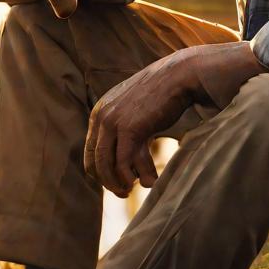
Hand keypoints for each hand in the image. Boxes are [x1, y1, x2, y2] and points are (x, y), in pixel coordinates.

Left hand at [84, 52, 192, 197]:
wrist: (178, 76)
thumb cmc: (161, 94)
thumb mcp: (133, 110)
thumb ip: (124, 128)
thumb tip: (124, 158)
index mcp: (99, 112)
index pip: (90, 153)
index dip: (101, 173)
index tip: (116, 183)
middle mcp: (101, 117)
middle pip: (96, 163)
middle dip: (110, 182)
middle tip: (125, 192)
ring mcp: (113, 122)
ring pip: (108, 166)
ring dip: (122, 183)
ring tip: (136, 187)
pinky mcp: (130, 129)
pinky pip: (126, 163)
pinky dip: (139, 176)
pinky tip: (152, 180)